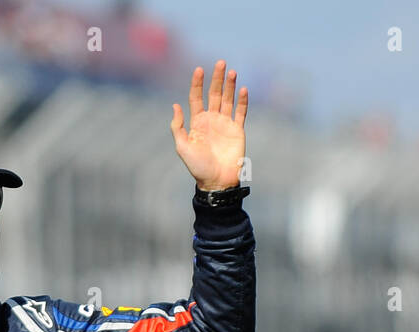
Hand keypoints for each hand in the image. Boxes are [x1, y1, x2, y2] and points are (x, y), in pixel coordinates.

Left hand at [170, 60, 247, 190]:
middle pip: (214, 94)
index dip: (197, 83)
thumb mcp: (182, 147)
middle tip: (220, 63)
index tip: (199, 69)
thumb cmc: (197, 167)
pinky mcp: (238, 130)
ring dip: (230, 86)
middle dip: (217, 78)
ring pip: (228, 99)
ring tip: (232, 72)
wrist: (217, 181)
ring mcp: (225, 124)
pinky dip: (242, 101)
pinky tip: (243, 89)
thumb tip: (175, 105)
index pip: (197, 97)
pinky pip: (241, 112)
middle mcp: (212, 119)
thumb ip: (178, 126)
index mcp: (197, 122)